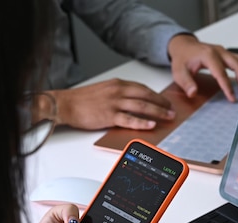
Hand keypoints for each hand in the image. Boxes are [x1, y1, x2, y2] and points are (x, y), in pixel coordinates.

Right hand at [48, 78, 174, 130]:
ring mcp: (114, 103)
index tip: (164, 101)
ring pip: (141, 106)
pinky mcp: (109, 115)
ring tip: (168, 117)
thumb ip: (118, 94)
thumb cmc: (82, 100)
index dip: (156, 95)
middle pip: (146, 95)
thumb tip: (133, 101)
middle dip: (161, 103)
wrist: (66, 104)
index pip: (142, 88)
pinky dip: (142, 122)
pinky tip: (151, 124)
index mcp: (117, 84)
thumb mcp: (103, 90)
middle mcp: (118, 91)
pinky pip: (129, 119)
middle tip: (171, 110)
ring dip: (157, 112)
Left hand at [167, 34, 237, 101]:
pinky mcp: (228, 54)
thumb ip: (186, 83)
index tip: (232, 98)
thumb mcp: (178, 72)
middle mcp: (219, 51)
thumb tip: (193, 93)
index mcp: (208, 55)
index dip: (228, 86)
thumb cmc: (182, 59)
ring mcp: (225, 52)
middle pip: (237, 64)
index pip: (221, 72)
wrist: (184, 46)